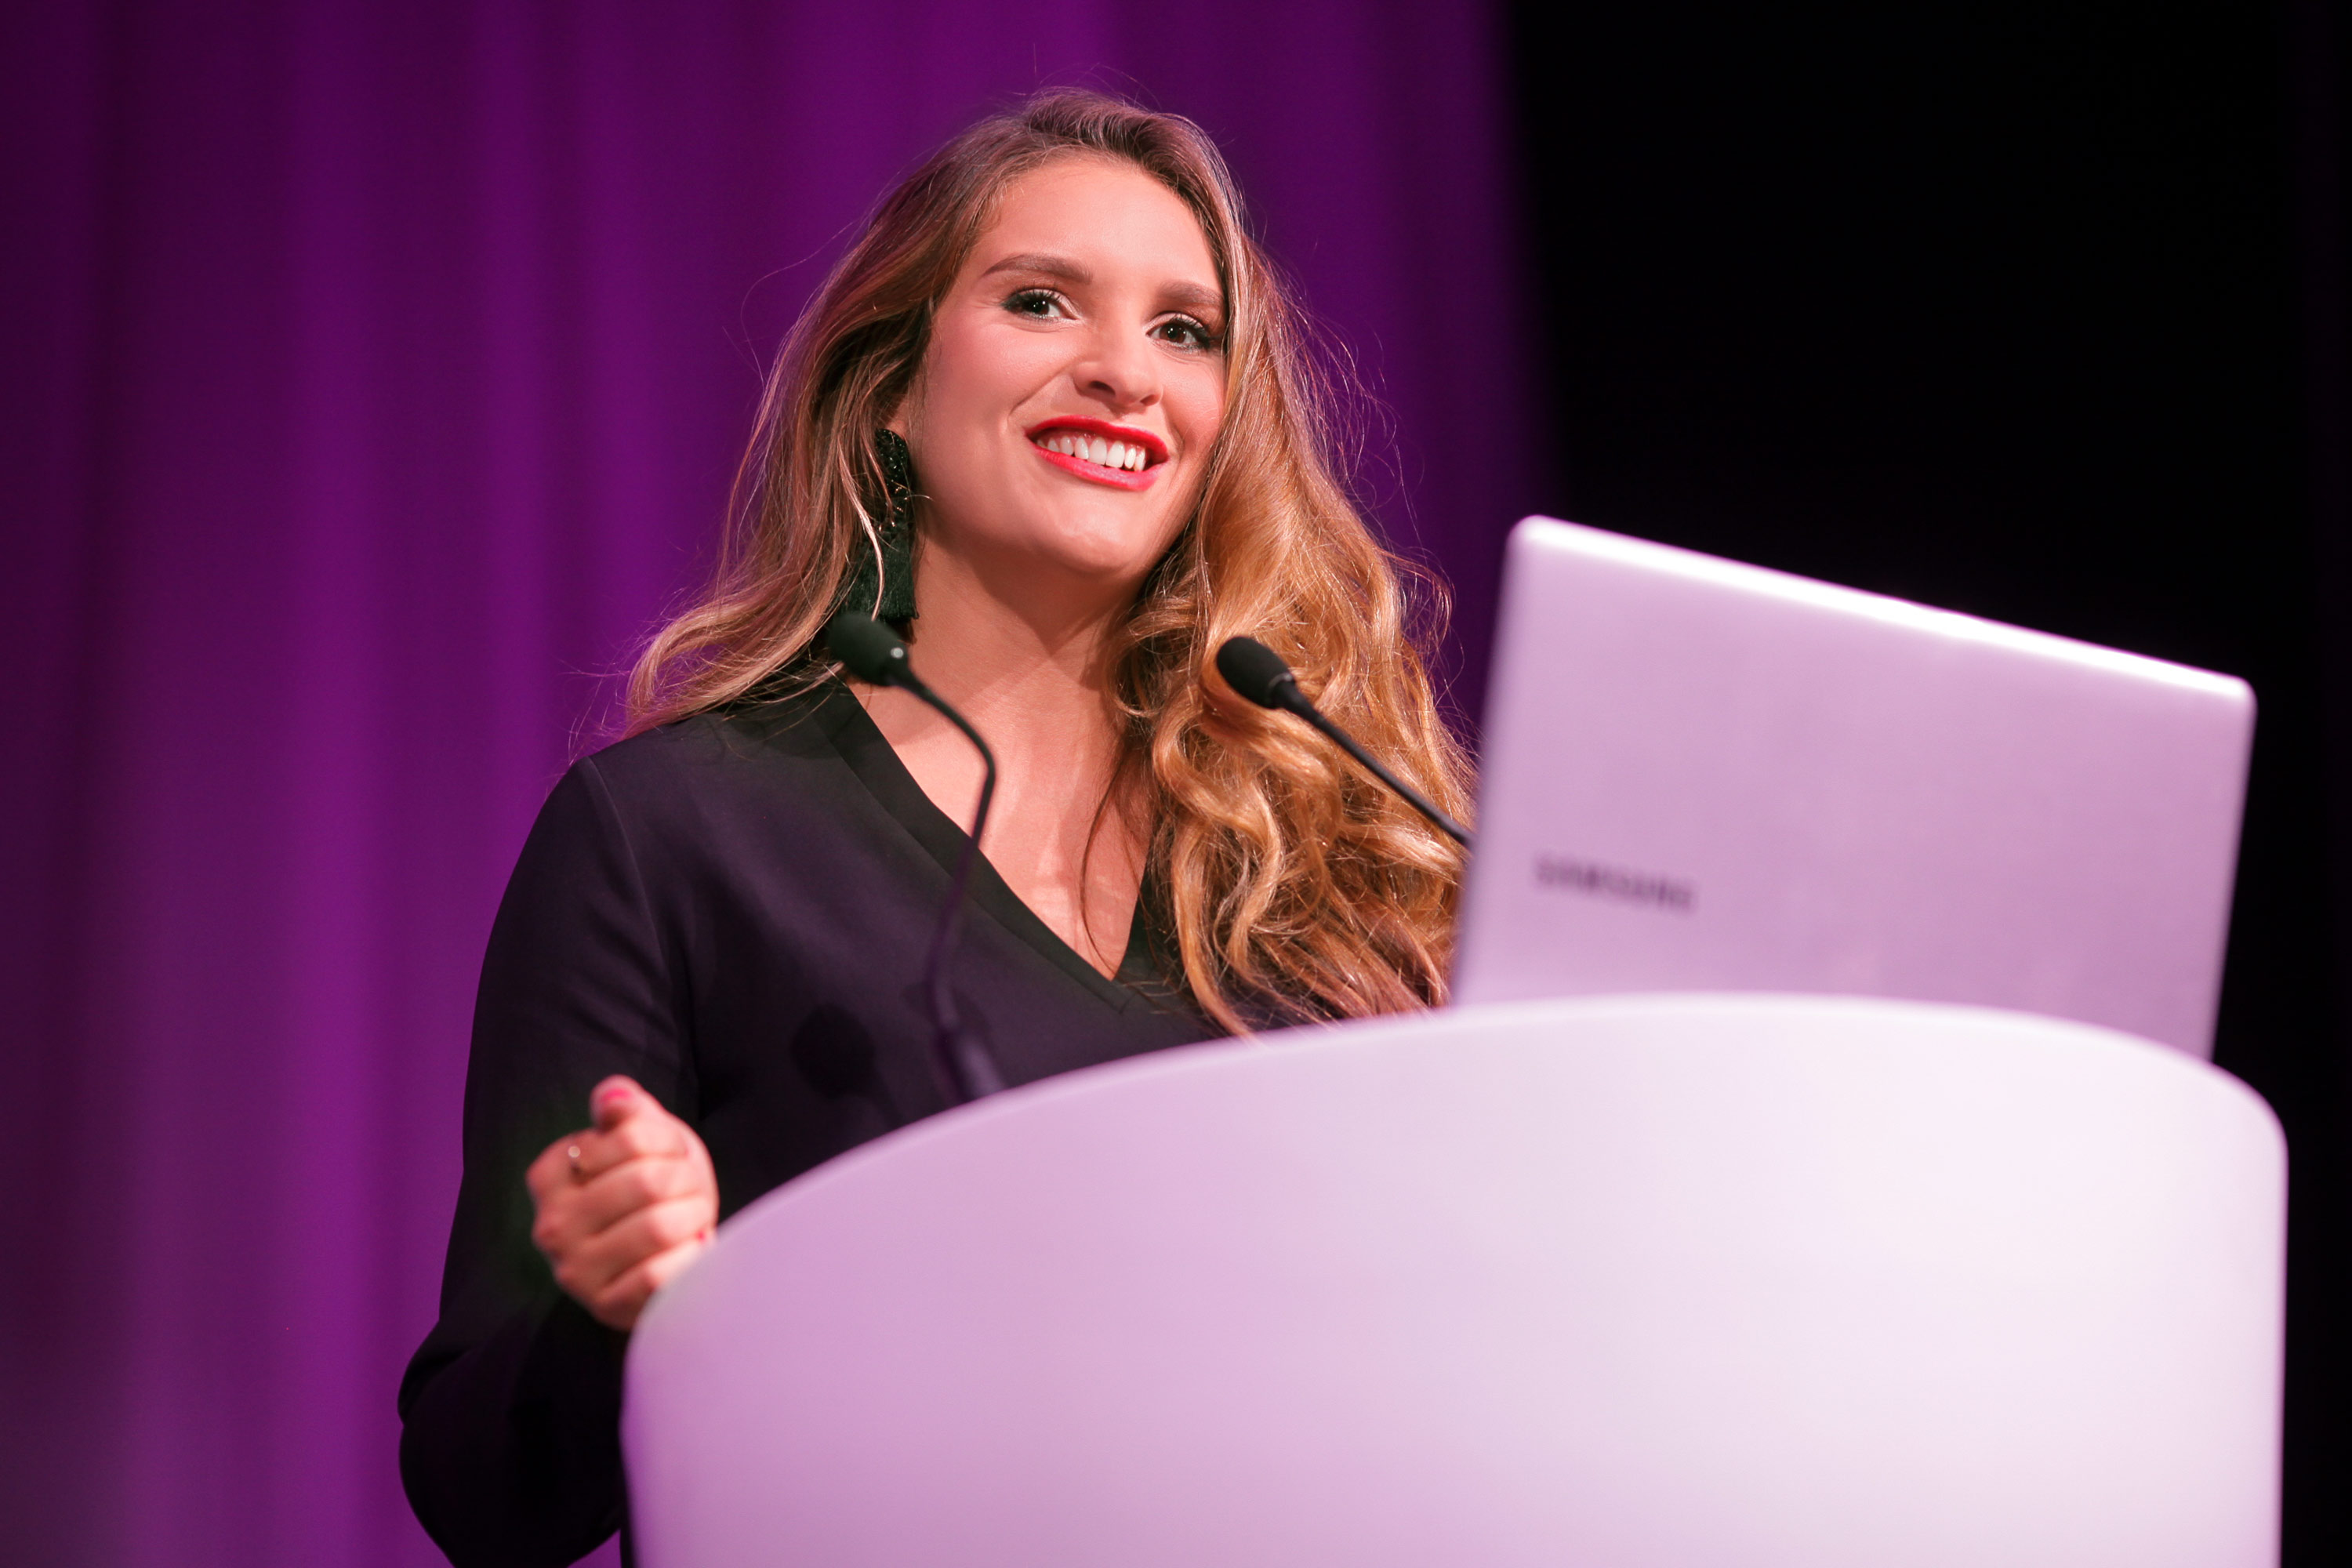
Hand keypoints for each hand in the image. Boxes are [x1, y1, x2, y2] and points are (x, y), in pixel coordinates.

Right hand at [526, 1076, 718, 1330]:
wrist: (658, 1255)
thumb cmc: (651, 1189)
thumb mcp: (642, 1141)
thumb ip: (627, 1111)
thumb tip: (614, 1098)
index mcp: (551, 1174)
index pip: (633, 1135)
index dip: (671, 1141)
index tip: (671, 1155)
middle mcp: (552, 1224)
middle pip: (650, 1181)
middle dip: (688, 1181)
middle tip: (691, 1191)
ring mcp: (575, 1270)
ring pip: (658, 1227)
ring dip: (694, 1217)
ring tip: (693, 1218)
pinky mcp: (605, 1306)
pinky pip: (659, 1275)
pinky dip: (689, 1258)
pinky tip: (689, 1251)